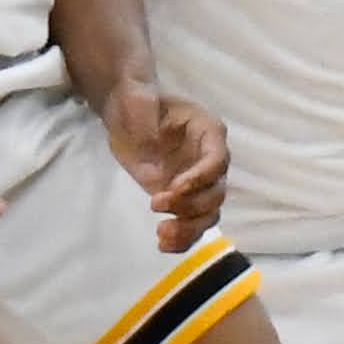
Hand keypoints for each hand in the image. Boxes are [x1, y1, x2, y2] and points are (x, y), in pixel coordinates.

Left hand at [103, 84, 229, 251]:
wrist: (127, 118)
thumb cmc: (137, 102)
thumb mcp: (137, 98)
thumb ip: (144, 113)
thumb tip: (151, 141)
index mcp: (208, 132)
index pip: (216, 160)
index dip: (200, 178)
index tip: (173, 188)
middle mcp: (210, 160)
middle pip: (216, 192)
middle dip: (190, 205)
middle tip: (155, 204)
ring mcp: (199, 183)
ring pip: (208, 214)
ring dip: (189, 229)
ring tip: (162, 235)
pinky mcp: (184, 199)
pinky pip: (192, 224)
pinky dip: (182, 239)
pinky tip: (163, 245)